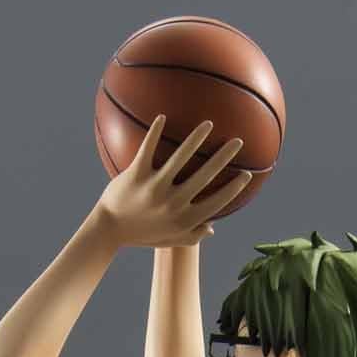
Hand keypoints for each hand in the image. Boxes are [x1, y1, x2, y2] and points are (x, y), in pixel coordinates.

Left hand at [97, 114, 251, 250]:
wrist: (109, 230)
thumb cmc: (142, 234)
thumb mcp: (170, 240)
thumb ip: (192, 235)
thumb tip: (213, 227)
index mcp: (183, 219)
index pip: (216, 202)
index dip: (234, 189)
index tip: (248, 174)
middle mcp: (172, 204)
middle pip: (204, 176)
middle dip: (223, 157)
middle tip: (237, 141)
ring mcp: (153, 188)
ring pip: (179, 158)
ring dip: (196, 139)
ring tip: (208, 124)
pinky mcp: (135, 175)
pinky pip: (148, 149)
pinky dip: (154, 132)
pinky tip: (163, 116)